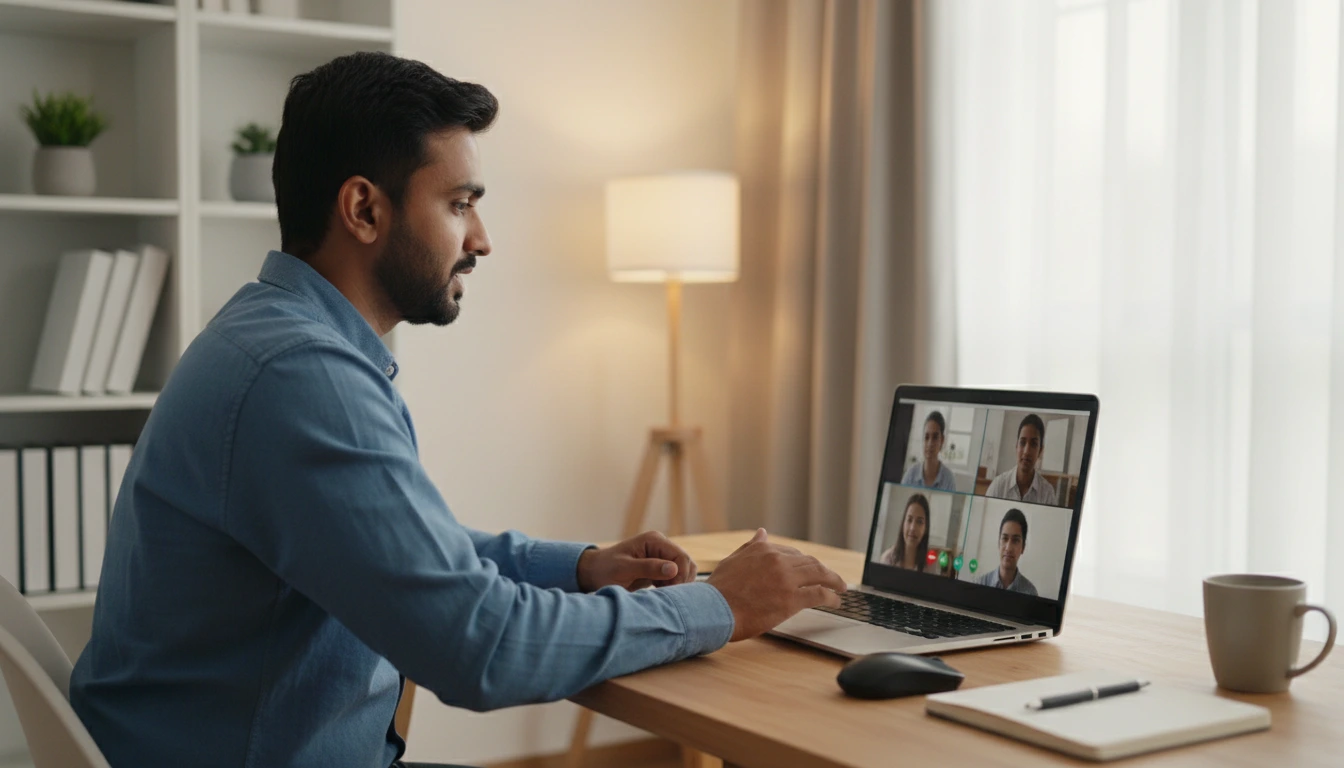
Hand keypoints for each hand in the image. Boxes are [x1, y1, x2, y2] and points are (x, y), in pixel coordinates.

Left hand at [576, 531, 696, 591]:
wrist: (594, 573)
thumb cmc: (605, 569)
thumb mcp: (624, 569)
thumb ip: (648, 568)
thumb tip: (673, 569)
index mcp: (653, 540)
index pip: (680, 556)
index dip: (680, 575)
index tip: (670, 591)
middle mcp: (660, 545)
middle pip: (685, 563)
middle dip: (680, 580)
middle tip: (665, 594)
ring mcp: (660, 555)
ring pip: (683, 570)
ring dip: (677, 583)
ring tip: (661, 592)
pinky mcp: (659, 567)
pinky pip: (676, 576)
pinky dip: (672, 585)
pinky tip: (659, 591)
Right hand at [706, 528, 846, 641]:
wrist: (712, 610)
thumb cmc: (719, 590)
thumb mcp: (733, 560)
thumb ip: (751, 547)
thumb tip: (762, 533)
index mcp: (764, 551)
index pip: (792, 553)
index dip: (803, 562)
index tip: (809, 570)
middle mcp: (778, 561)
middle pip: (810, 562)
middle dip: (823, 570)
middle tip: (832, 578)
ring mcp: (787, 580)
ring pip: (819, 574)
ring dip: (833, 580)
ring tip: (841, 587)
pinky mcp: (792, 600)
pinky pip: (819, 594)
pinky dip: (831, 597)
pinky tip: (836, 601)